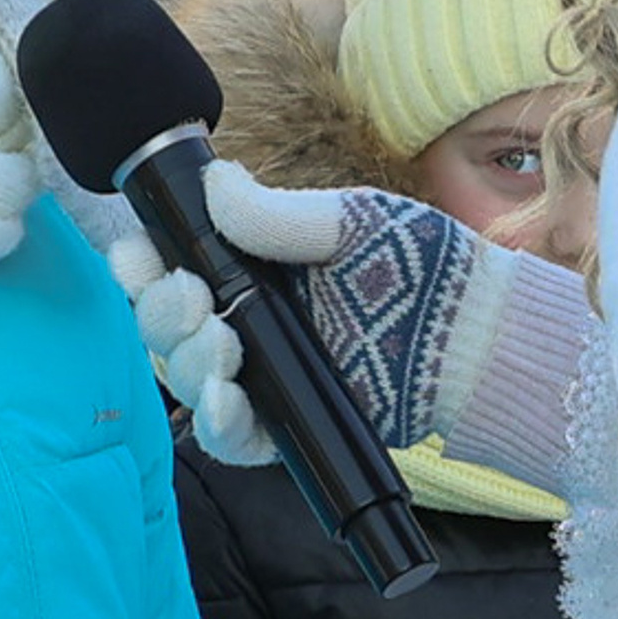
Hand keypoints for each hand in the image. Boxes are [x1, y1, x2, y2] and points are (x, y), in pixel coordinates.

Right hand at [114, 162, 521, 459]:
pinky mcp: (284, 424)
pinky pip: (229, 437)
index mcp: (247, 264)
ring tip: (223, 349)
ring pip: (186, 378)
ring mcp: (260, 375)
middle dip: (162, 313)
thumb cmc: (420, 264)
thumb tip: (215, 181)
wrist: (476, 333)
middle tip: (195, 301)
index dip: (140, 262)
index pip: (168, 263)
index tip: (142, 256)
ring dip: (186, 364)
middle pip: (164, 324)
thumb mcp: (351, 223)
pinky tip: (227, 403)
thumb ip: (278, 216)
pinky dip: (216, 423)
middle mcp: (242, 319)